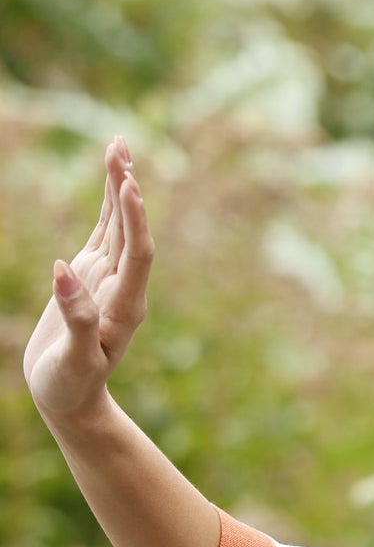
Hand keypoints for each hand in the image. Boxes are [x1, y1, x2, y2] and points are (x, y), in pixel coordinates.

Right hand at [24, 137, 154, 425]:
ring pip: (118, 225)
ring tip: (118, 147)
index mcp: (125, 307)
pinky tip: (111, 180)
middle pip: (131, 230)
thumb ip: (75, 319)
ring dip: (119, 187)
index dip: (135, 220)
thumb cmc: (71, 387)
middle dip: (126, 188)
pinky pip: (103, 233)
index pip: (136, 254)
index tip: (129, 185)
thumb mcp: (73, 360)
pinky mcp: (92, 277)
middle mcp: (123, 288)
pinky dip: (106, 205)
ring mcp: (109, 279)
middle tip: (121, 145)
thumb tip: (63, 272)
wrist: (72, 401)